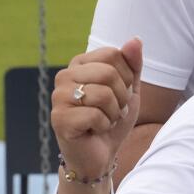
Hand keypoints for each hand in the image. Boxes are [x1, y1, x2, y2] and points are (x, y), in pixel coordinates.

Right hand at [51, 38, 142, 180]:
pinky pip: (95, 115)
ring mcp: (58, 97)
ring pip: (103, 94)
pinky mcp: (59, 119)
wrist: (101, 154)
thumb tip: (135, 39)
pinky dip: (104, 126)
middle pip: (108, 73)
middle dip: (121, 97)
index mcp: (80, 63)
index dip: (127, 77)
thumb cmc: (113, 118)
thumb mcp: (129, 89)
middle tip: (114, 110)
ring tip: (105, 120)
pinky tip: (95, 130)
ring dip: (114, 113)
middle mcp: (64, 76)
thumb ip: (133, 65)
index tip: (121, 93)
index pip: (113, 54)